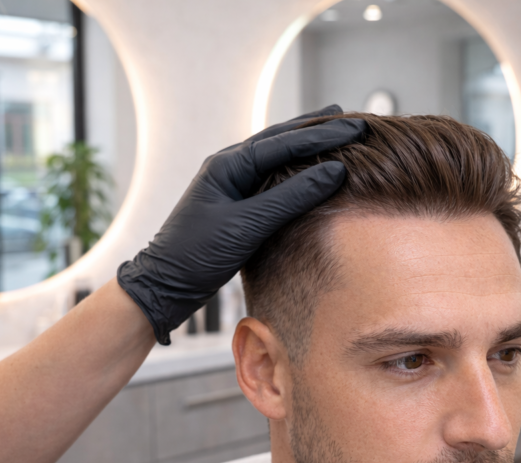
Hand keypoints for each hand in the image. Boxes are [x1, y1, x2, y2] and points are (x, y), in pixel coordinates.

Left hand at [117, 105, 366, 343]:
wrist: (164, 286)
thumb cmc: (198, 255)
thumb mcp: (248, 226)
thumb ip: (290, 197)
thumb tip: (334, 172)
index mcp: (228, 165)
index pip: (285, 142)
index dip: (323, 135)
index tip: (357, 129)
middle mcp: (228, 167)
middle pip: (280, 139)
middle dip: (317, 129)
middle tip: (351, 119)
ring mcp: (230, 185)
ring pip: (275, 156)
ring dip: (305, 143)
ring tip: (333, 129)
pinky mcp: (233, 206)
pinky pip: (270, 178)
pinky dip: (294, 169)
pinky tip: (306, 167)